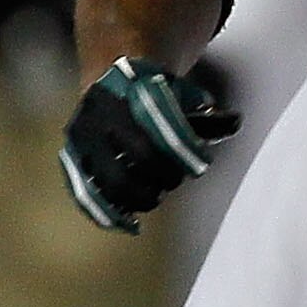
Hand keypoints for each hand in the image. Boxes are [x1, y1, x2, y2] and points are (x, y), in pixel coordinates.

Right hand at [59, 56, 239, 231]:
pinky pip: (87, 195)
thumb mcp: (182, 95)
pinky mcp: (73, 159)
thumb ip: (207, 115)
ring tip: (154, 197)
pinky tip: (129, 224)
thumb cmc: (156, 95)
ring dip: (139, 198)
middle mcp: (99, 115)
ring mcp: (81, 139)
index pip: (160, 130)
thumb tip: (234, 122)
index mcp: (126, 95)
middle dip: (164, 176)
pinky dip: (109, 213)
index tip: (198, 166)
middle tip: (173, 181)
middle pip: (138, 160)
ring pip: (111, 183)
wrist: (110, 82)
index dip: (182, 154)